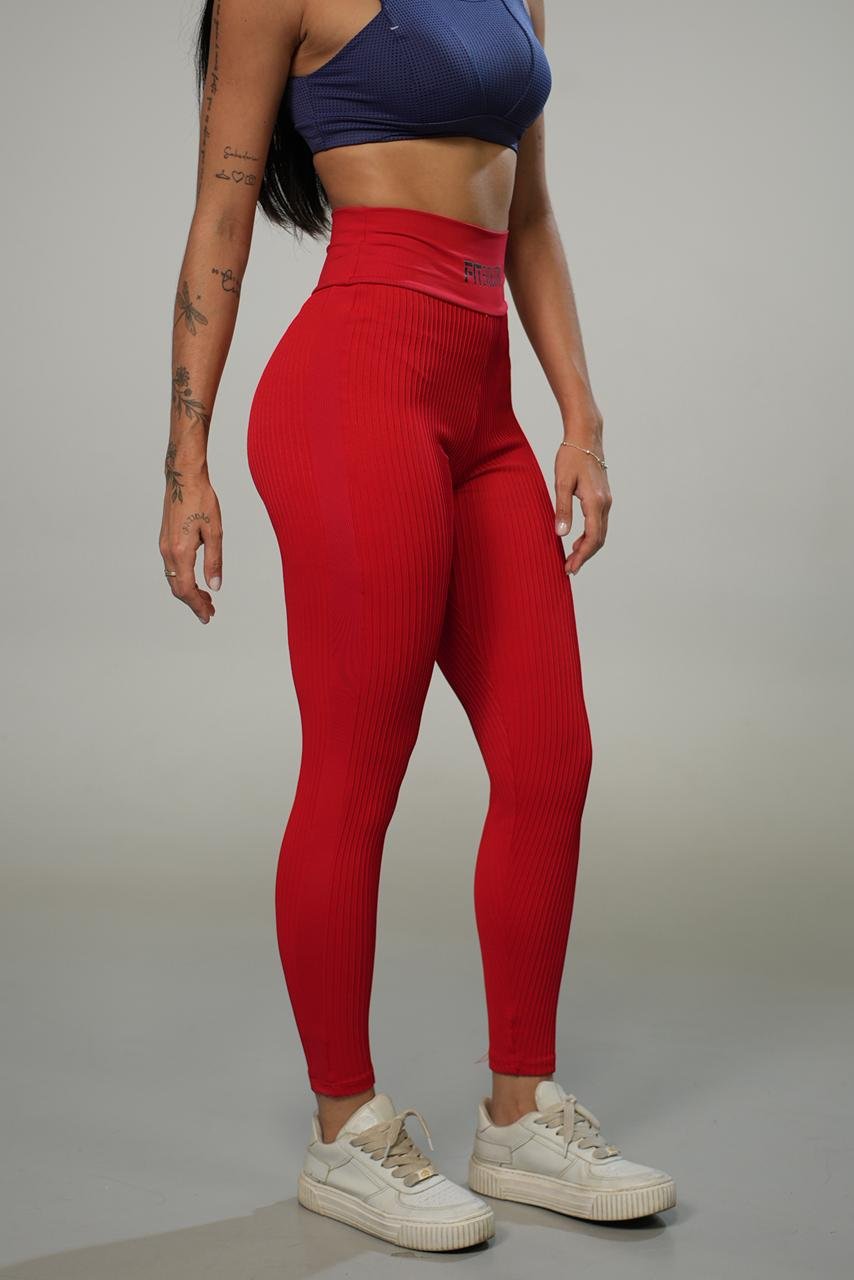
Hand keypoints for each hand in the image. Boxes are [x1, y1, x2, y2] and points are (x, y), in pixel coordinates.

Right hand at [159, 461, 222, 623]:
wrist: (183, 478)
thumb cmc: (201, 500)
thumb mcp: (214, 532)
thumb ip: (214, 561)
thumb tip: (215, 586)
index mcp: (180, 551)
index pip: (187, 589)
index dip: (197, 606)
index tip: (208, 616)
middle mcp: (168, 551)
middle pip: (178, 588)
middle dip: (193, 602)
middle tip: (210, 611)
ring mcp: (164, 545)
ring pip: (173, 578)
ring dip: (188, 591)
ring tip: (206, 598)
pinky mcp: (165, 540)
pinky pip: (172, 568)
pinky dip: (183, 579)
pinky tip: (195, 579)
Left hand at [554, 431, 610, 574]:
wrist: (586, 436)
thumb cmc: (571, 456)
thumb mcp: (561, 483)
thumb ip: (562, 509)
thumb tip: (561, 534)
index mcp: (595, 502)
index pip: (592, 537)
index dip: (581, 556)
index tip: (569, 568)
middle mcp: (605, 503)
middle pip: (599, 538)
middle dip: (584, 556)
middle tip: (569, 569)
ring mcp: (607, 500)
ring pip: (600, 532)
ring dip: (587, 547)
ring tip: (571, 558)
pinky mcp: (603, 497)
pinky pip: (599, 523)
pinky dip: (590, 536)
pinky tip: (577, 540)